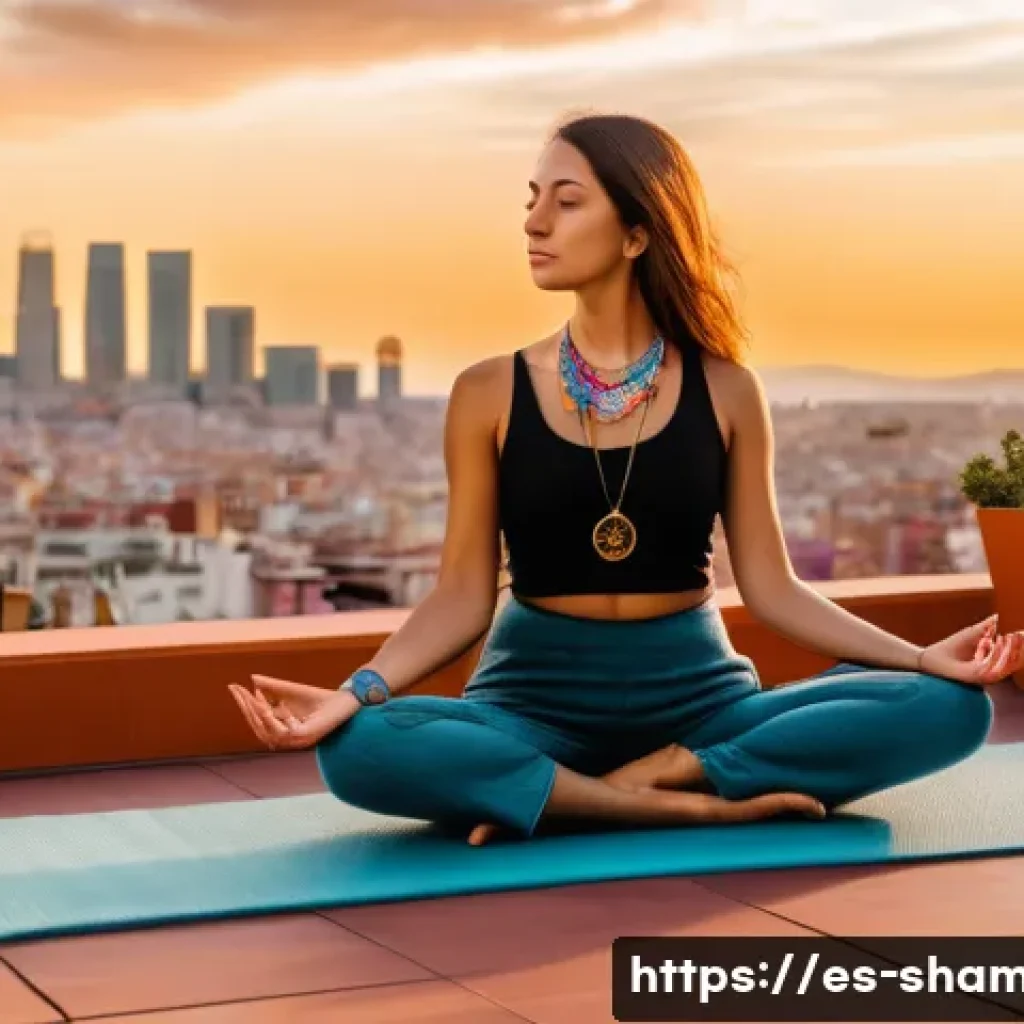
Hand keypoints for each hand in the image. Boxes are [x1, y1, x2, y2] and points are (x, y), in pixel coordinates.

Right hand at [228, 674, 359, 750]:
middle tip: (238, 691)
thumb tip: (252, 679)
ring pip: (269, 733)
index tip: (234, 687)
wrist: (344, 700)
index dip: (244, 705)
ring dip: (258, 714)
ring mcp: (297, 740)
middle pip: (259, 728)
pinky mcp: (307, 737)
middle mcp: (287, 738)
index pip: (257, 720)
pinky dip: (276, 719)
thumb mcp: (291, 690)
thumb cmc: (319, 698)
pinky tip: (272, 704)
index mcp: (282, 729)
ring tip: (253, 696)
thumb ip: (272, 687)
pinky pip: (285, 732)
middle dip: (247, 709)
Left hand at [919, 615, 1023, 685]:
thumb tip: (1002, 614)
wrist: (930, 657)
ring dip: (1010, 650)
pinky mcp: (973, 678)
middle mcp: (992, 672)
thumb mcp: (973, 634)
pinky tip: (996, 641)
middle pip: (1014, 663)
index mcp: (994, 663)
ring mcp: (983, 676)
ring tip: (1011, 635)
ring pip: (1006, 666)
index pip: (1015, 657)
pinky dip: (996, 654)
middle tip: (1019, 633)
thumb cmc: (951, 647)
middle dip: (1019, 647)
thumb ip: (989, 627)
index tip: (1022, 632)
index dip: (1021, 645)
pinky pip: (991, 668)